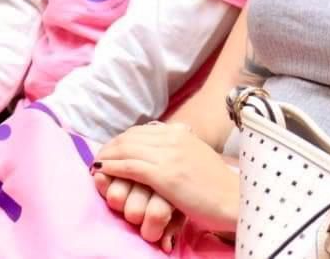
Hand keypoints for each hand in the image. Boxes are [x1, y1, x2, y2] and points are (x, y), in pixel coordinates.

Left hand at [96, 122, 238, 240]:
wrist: (232, 199)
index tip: (111, 151)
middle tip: (99, 158)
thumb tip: (157, 153)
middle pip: (130, 137)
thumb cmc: (215, 185)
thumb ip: (176, 151)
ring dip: (107, 157)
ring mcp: (168, 155)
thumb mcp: (195, 157)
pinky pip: (131, 167)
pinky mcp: (165, 175)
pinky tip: (103, 172)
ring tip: (97, 165)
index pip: (140, 131)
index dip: (121, 140)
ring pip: (127, 150)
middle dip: (110, 147)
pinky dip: (113, 167)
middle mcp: (173, 138)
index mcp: (179, 132)